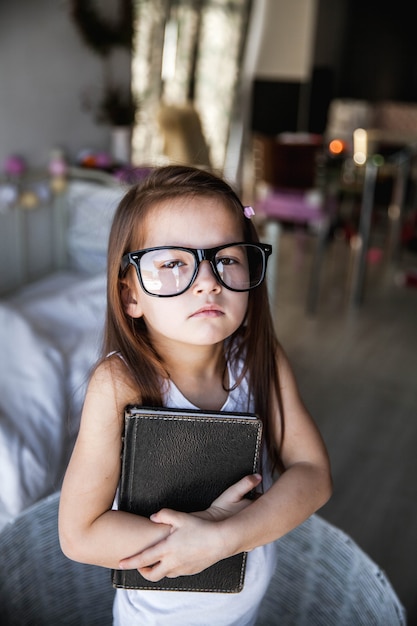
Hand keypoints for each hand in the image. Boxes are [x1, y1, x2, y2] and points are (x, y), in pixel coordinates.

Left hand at [117, 474, 261, 579]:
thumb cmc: (201, 528)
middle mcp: (172, 562)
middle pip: (151, 574)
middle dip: (143, 571)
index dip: (130, 562)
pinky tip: (175, 559)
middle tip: (140, 565)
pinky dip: (171, 568)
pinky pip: (177, 572)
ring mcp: (182, 568)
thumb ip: (165, 515)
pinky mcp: (191, 570)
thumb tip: (153, 516)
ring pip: (164, 574)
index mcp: (166, 549)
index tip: (120, 563)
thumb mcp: (181, 517)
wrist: (221, 541)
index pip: (143, 559)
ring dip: (158, 569)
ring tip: (158, 560)